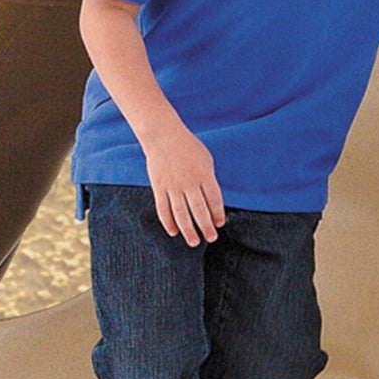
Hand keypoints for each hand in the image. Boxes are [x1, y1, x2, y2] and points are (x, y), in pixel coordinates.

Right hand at [142, 126, 225, 246]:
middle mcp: (188, 182)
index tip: (220, 224)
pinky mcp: (158, 187)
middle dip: (206, 226)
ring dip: (188, 229)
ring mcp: (172, 185)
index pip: (213, 198)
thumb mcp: (205, 160)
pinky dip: (168, 221)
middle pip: (198, 209)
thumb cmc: (188, 147)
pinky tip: (174, 232)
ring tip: (194, 242)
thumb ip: (208, 180)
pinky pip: (163, 208)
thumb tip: (211, 202)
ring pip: (180, 213)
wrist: (163, 136)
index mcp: (204, 174)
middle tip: (211, 238)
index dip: (217, 213)